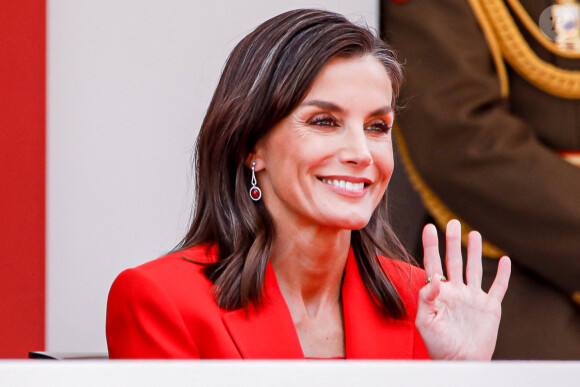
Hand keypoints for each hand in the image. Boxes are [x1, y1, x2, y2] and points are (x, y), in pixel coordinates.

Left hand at [415, 220, 510, 359]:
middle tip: (453, 222)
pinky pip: (498, 288)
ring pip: (475, 269)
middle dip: (453, 242)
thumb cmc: (438, 345)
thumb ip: (426, 298)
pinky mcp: (490, 308)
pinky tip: (504, 260)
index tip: (429, 228)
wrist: (460, 362)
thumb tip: (433, 278)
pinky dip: (502, 274)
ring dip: (475, 251)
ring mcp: (473, 298)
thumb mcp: (425, 322)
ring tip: (474, 233)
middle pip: (454, 261)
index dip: (431, 246)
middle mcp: (456, 291)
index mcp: (439, 293)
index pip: (433, 264)